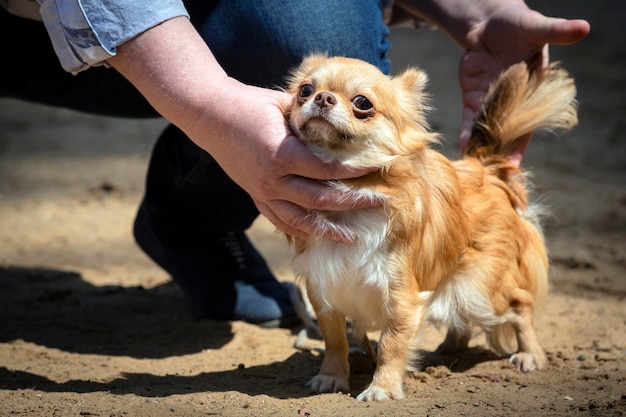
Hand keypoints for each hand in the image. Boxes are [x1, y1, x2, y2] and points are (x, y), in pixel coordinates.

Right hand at [196, 79, 376, 241]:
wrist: (210, 116)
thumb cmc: (249, 104)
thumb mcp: (283, 105)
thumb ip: (310, 119)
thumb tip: (341, 124)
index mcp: (282, 154)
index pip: (327, 168)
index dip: (355, 171)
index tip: (377, 168)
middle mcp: (272, 179)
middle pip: (320, 198)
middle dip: (352, 202)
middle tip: (378, 201)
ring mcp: (262, 191)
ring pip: (300, 219)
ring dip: (328, 230)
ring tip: (351, 237)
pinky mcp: (255, 196)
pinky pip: (279, 220)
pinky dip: (299, 230)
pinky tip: (316, 235)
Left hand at [457, 3, 589, 164]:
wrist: (489, 22)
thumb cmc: (518, 24)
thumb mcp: (537, 27)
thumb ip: (556, 32)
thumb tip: (583, 27)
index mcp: (533, 93)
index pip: (527, 124)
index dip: (519, 145)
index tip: (512, 164)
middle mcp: (512, 103)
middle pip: (505, 134)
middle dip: (497, 155)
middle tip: (489, 178)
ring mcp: (491, 101)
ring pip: (485, 130)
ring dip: (480, 149)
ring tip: (473, 169)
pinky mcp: (472, 96)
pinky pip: (470, 119)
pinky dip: (466, 132)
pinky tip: (462, 147)